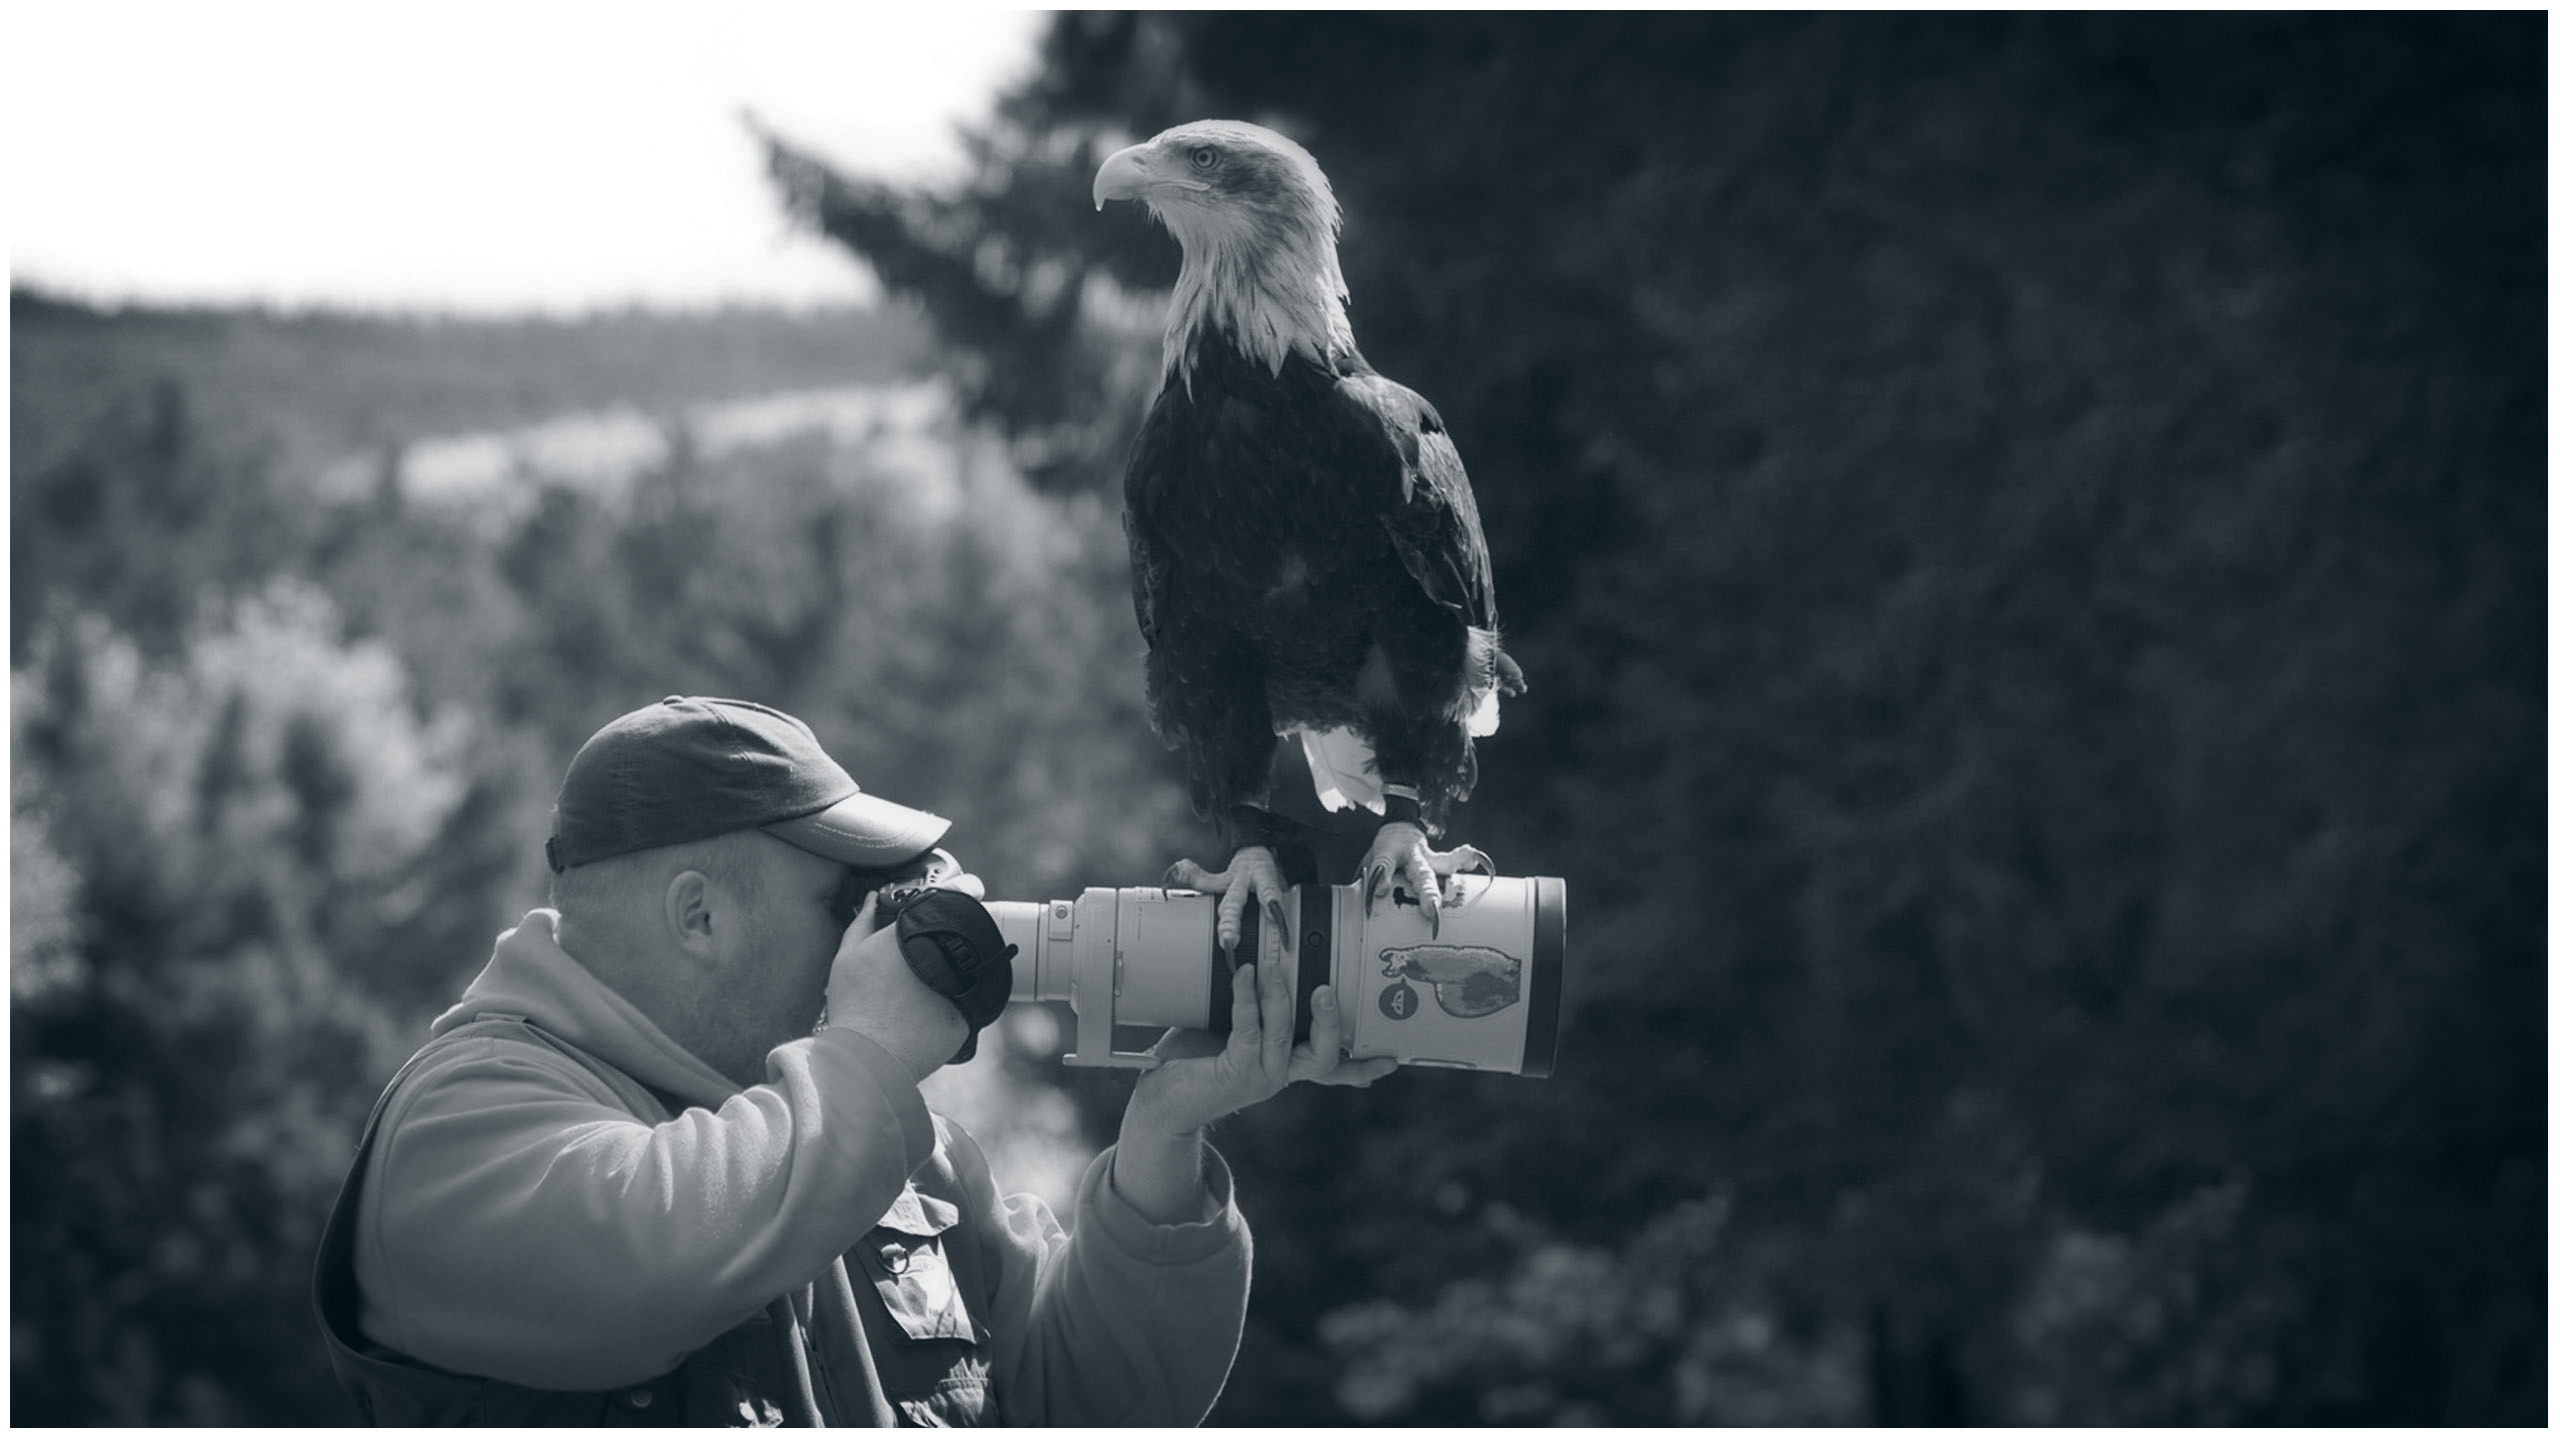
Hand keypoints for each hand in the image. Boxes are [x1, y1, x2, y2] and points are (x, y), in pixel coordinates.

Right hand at [819, 889, 968, 1081]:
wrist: (868, 1056)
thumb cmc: (855, 1004)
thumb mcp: (848, 957)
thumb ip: (863, 923)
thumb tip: (872, 899)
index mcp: (919, 933)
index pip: (957, 895)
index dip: (967, 887)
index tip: (973, 887)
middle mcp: (947, 953)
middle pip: (965, 934)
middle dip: (954, 937)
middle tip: (936, 948)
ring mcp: (963, 984)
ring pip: (970, 967)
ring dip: (959, 969)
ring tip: (934, 982)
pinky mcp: (970, 1014)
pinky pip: (968, 1002)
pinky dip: (956, 1002)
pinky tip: (934, 1010)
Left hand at [1125, 915, 1398, 1138]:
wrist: (1160, 1100)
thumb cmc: (1196, 1057)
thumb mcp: (1232, 1028)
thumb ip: (1255, 1004)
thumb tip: (1265, 954)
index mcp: (1287, 1063)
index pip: (1334, 1067)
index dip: (1363, 1065)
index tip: (1392, 1060)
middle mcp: (1281, 1073)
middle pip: (1325, 1056)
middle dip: (1331, 1022)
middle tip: (1327, 991)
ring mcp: (1260, 1076)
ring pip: (1284, 1035)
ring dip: (1281, 996)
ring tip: (1275, 964)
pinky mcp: (1235, 1072)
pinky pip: (1248, 1029)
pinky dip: (1248, 999)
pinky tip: (1245, 975)